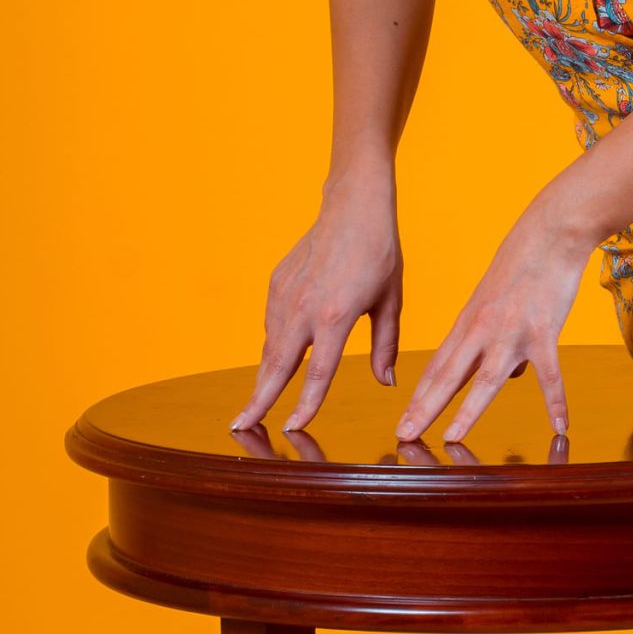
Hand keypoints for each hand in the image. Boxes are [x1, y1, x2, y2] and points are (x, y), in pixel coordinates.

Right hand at [230, 167, 401, 435]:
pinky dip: (271, 347)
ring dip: (263, 377)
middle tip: (241, 428)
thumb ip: (385, 346)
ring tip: (254, 405)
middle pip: (277, 367)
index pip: (319, 373)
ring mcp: (285, 294)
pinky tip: (275, 363)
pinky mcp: (276, 283)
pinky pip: (271, 325)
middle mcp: (304, 308)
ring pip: (270, 347)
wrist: (353, 205)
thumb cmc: (379, 252)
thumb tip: (386, 383)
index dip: (306, 405)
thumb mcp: (391, 301)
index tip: (293, 428)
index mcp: (336, 316)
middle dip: (258, 400)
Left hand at [395, 193, 590, 443]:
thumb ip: (496, 339)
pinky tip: (559, 426)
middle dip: (424, 408)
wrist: (550, 232)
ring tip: (452, 437)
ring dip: (468, 410)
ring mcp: (512, 332)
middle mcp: (483, 330)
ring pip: (486, 378)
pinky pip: (549, 373)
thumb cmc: (524, 263)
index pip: (437, 367)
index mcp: (468, 323)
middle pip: (448, 375)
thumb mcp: (495, 298)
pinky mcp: (543, 331)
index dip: (419, 397)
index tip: (404, 421)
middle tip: (404, 435)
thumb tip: (509, 377)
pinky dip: (555, 401)